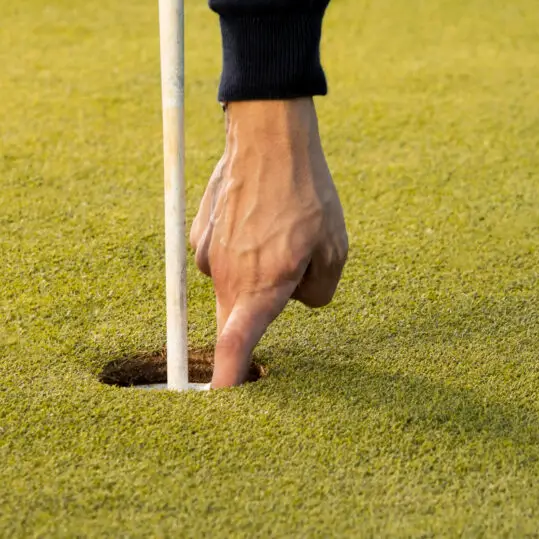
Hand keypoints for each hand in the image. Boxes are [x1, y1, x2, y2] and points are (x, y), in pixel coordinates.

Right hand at [189, 98, 347, 387]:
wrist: (267, 139)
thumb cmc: (307, 193)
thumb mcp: (336, 248)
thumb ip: (320, 291)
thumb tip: (297, 300)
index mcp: (264, 285)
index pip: (237, 346)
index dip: (230, 377)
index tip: (221, 400)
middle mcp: (230, 277)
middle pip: (238, 320)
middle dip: (259, 315)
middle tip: (292, 272)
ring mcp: (210, 257)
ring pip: (236, 288)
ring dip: (257, 276)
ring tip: (283, 230)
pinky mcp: (200, 236)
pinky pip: (225, 262)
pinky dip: (242, 253)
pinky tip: (260, 218)